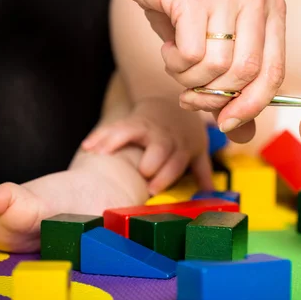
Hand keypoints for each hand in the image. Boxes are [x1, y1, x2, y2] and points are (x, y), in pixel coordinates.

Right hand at [81, 98, 212, 194]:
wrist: (170, 103)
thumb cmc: (183, 135)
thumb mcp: (196, 150)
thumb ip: (202, 171)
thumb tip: (212, 196)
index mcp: (181, 148)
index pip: (177, 161)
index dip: (167, 174)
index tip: (153, 189)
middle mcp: (165, 137)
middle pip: (160, 147)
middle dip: (151, 159)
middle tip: (142, 172)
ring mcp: (147, 128)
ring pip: (133, 132)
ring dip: (118, 141)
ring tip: (101, 153)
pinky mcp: (131, 121)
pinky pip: (115, 127)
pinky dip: (102, 136)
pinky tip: (88, 146)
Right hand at [112, 0, 285, 141]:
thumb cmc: (181, 3)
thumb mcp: (214, 42)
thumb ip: (233, 85)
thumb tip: (244, 133)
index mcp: (270, 6)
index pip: (275, 71)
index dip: (253, 106)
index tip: (227, 123)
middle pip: (248, 73)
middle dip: (216, 97)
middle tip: (191, 96)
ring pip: (217, 67)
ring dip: (189, 80)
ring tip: (177, 62)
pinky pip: (190, 55)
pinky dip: (174, 63)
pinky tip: (168, 47)